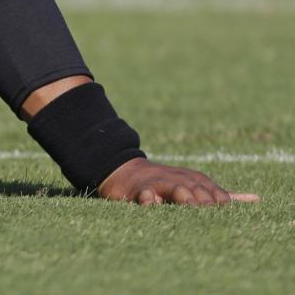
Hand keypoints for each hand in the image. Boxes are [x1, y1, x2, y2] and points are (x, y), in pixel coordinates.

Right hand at [97, 157, 259, 205]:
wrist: (125, 171)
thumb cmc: (164, 182)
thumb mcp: (193, 184)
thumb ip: (220, 194)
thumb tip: (256, 199)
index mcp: (193, 179)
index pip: (213, 190)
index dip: (220, 200)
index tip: (225, 209)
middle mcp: (178, 179)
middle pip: (197, 188)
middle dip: (205, 200)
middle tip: (211, 211)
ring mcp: (159, 184)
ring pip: (176, 188)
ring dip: (184, 197)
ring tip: (190, 206)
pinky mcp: (139, 191)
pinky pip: (145, 196)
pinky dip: (149, 200)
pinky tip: (152, 205)